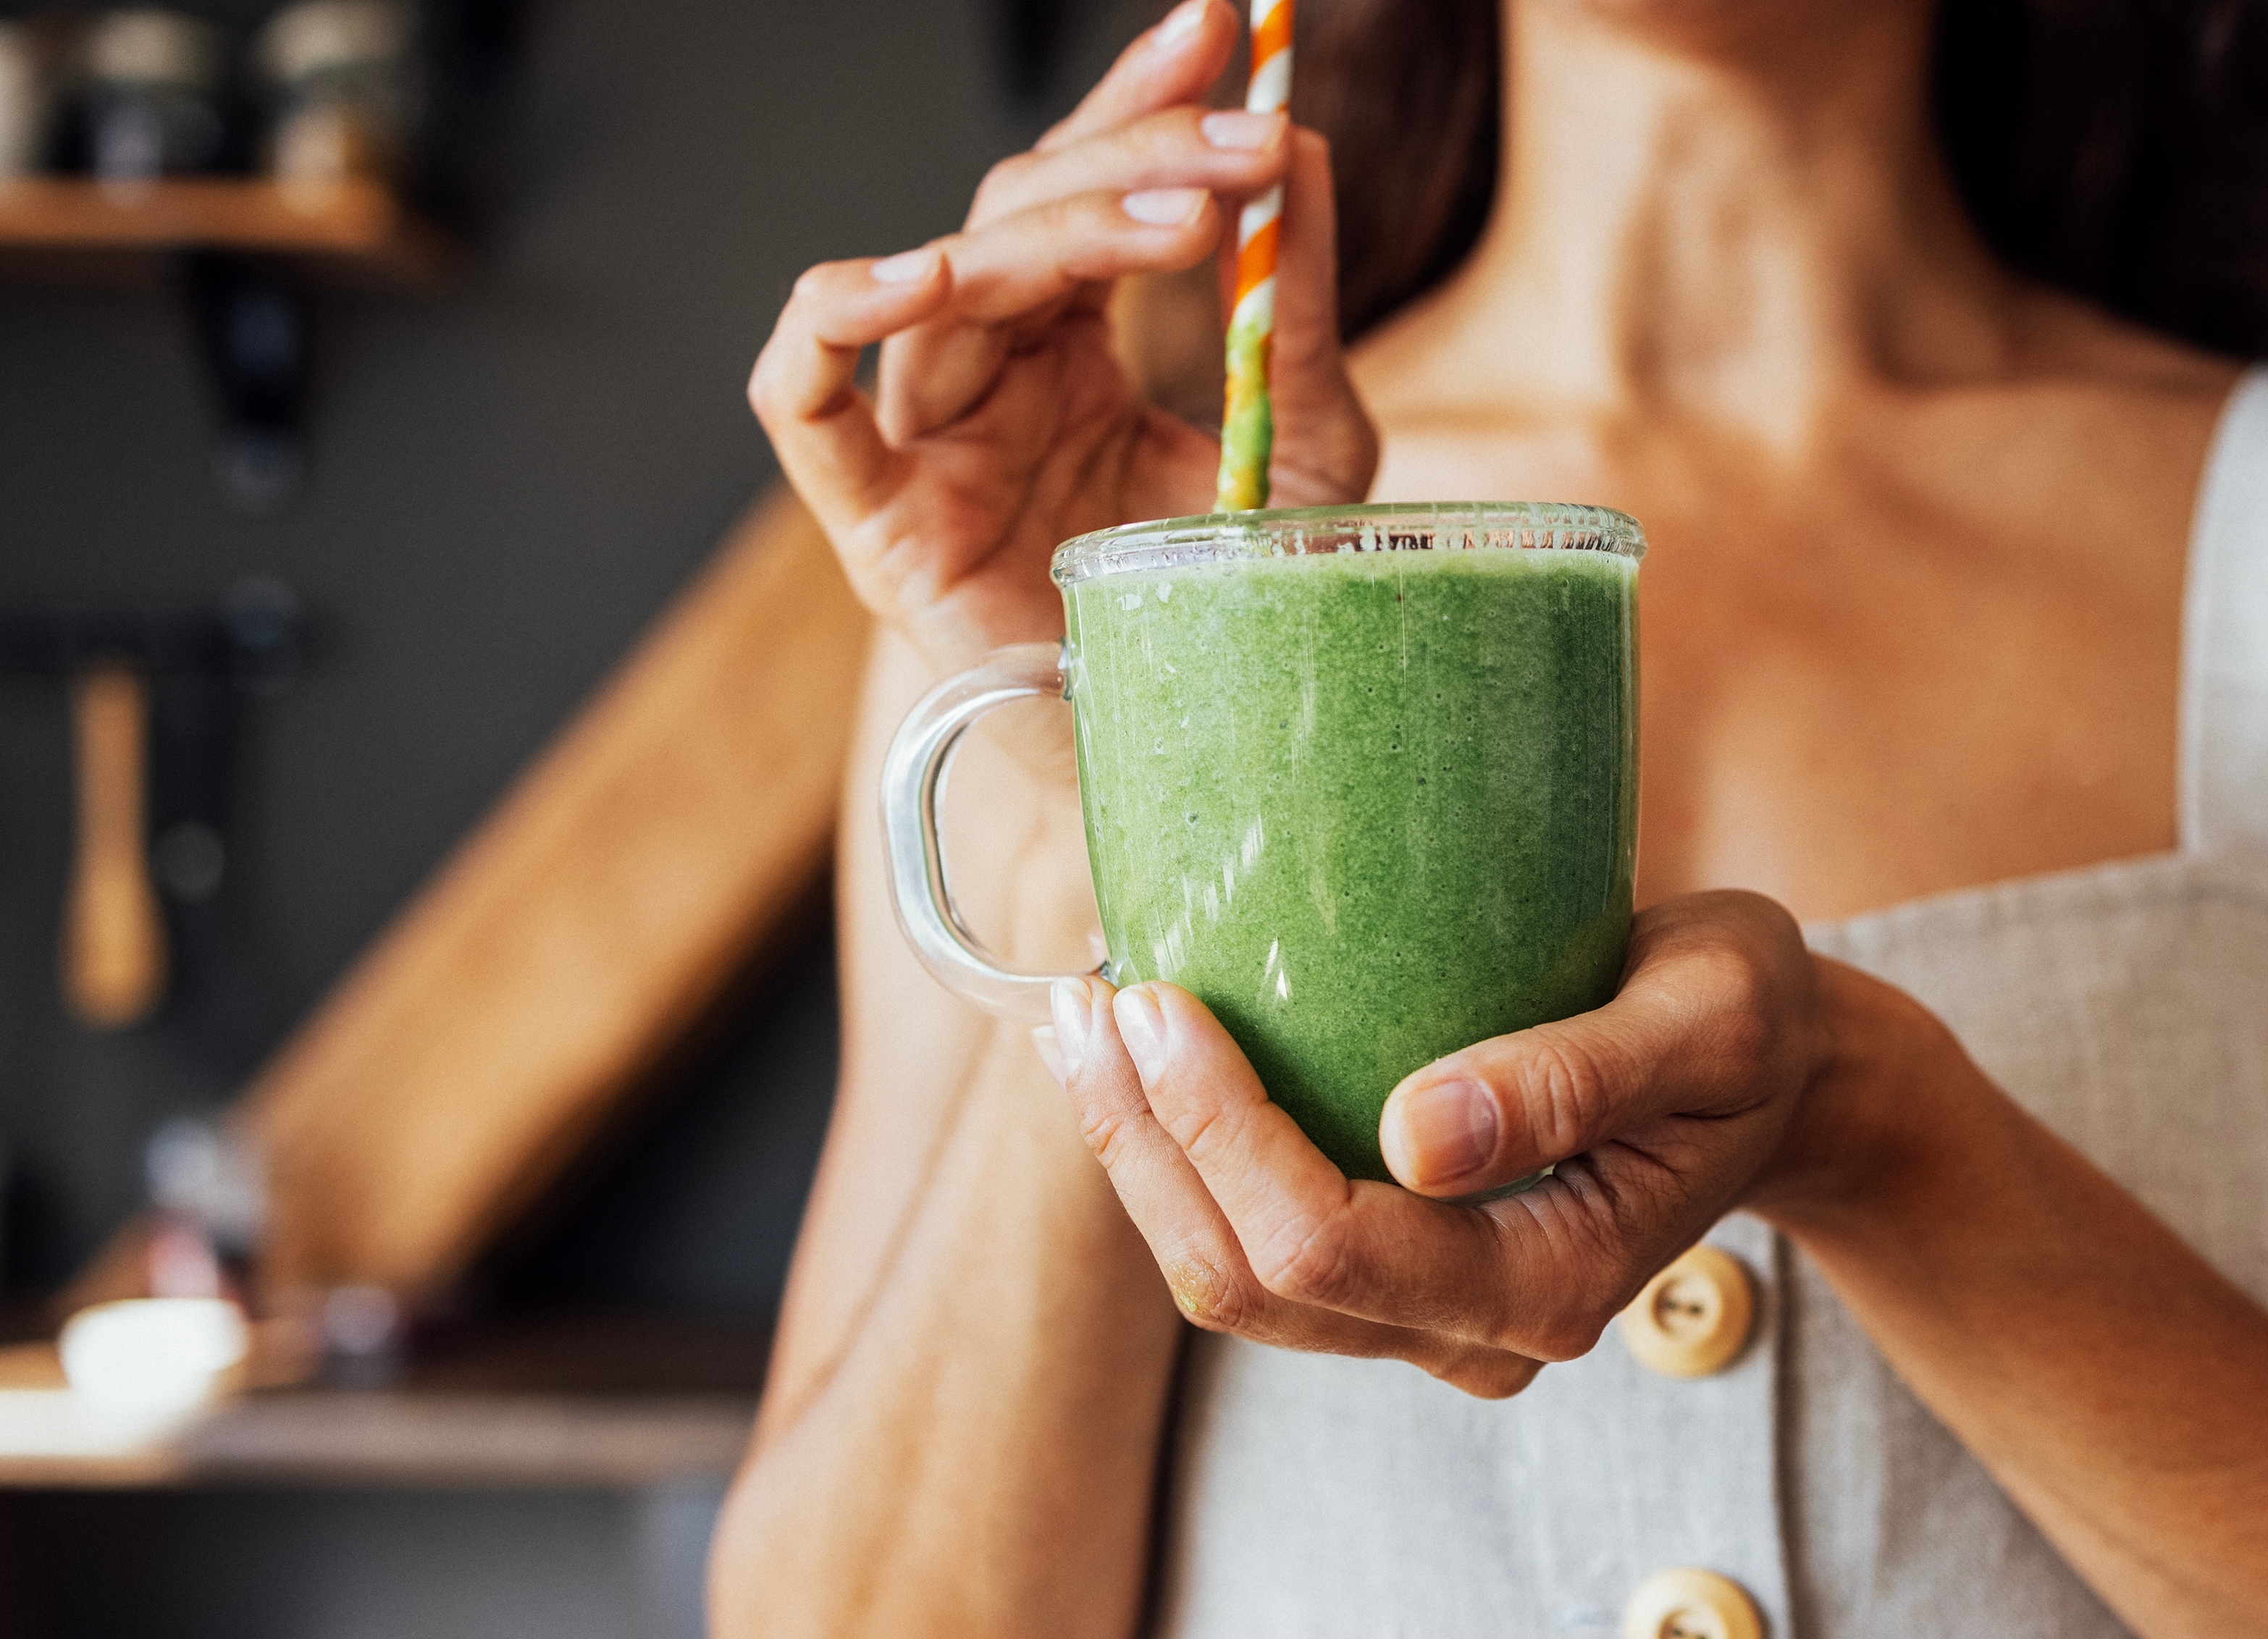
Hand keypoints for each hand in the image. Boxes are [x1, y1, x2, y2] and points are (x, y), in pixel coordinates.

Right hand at [748, 0, 1377, 678]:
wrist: (1194, 771)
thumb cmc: (1235, 624)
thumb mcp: (1302, 455)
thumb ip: (1289, 319)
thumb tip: (1303, 159)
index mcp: (1070, 354)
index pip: (1088, 192)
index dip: (1142, 102)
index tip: (1227, 29)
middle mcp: (986, 380)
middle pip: (1022, 213)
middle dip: (1137, 158)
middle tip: (1245, 144)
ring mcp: (923, 443)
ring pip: (949, 278)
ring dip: (1060, 232)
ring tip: (1179, 220)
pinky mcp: (874, 523)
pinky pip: (799, 400)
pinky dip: (832, 322)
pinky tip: (912, 275)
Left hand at [1036, 893, 1907, 1396]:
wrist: (1775, 1072)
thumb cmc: (1750, 1023)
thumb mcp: (1709, 1015)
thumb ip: (1581, 1075)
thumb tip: (1420, 1131)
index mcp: (1555, 1285)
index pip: (1333, 1245)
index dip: (1220, 1134)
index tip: (1160, 1000)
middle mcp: (1482, 1334)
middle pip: (1252, 1281)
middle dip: (1144, 1146)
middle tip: (1086, 997)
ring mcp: (1431, 1319)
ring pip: (1230, 1281)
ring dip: (1137, 1159)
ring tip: (1081, 1021)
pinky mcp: (1396, 1275)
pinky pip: (1251, 1248)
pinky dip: (1178, 1160)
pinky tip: (1138, 1061)